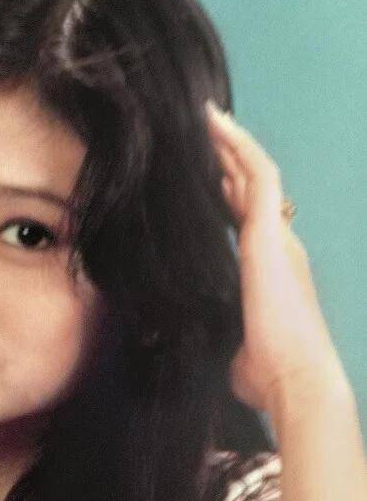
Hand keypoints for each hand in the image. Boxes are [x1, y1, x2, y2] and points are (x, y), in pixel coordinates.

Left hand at [204, 100, 344, 414]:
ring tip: (208, 118)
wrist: (295, 382)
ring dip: (232, 146)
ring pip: (256, 175)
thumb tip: (214, 349)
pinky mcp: (271, 235)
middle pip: (254, 192)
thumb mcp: (238, 347)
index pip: (251, 222)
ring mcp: (279, 238)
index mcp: (273, 271)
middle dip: (229, 162)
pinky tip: (215, 124)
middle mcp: (281, 247)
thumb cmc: (269, 374)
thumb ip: (230, 336)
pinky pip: (259, 175)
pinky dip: (238, 147)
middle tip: (205, 136)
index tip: (211, 180)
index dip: (233, 196)